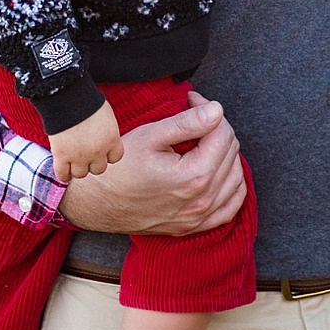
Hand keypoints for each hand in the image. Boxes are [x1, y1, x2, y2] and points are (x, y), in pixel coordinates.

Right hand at [50, 101, 123, 179]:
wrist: (69, 98)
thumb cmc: (88, 102)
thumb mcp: (106, 116)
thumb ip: (107, 130)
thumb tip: (104, 136)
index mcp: (112, 140)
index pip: (115, 158)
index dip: (108, 155)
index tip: (102, 151)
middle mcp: (98, 152)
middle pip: (99, 169)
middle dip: (93, 163)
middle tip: (86, 156)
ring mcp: (79, 156)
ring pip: (81, 174)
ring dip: (78, 169)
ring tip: (74, 163)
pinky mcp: (62, 156)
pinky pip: (63, 175)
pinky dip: (63, 176)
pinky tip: (64, 173)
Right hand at [58, 90, 246, 236]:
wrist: (93, 202)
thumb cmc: (118, 168)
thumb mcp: (150, 136)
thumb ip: (188, 123)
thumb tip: (217, 111)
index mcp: (195, 175)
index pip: (223, 132)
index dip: (208, 110)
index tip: (191, 103)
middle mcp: (202, 200)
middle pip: (231, 152)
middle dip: (217, 129)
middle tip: (195, 118)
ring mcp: (198, 217)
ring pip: (236, 178)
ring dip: (226, 155)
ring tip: (204, 142)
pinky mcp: (192, 227)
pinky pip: (230, 207)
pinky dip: (231, 187)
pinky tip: (220, 173)